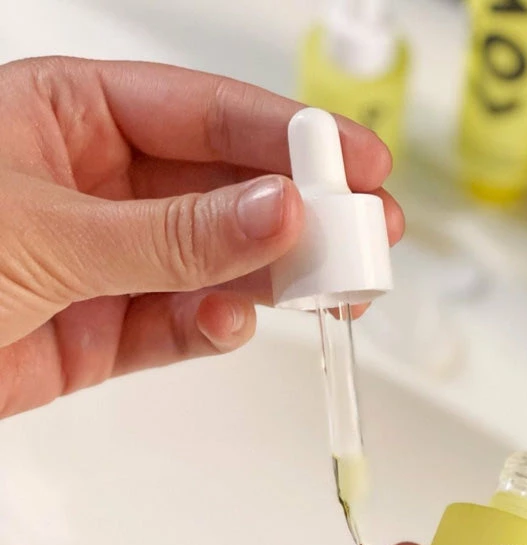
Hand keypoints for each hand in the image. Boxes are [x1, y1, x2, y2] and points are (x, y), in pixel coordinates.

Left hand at [0, 57, 402, 416]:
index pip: (204, 113)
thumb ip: (172, 235)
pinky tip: (230, 324)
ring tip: (325, 290)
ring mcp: (105, 262)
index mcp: (69, 116)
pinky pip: (180, 324)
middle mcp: (95, 185)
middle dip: (297, 215)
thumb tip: (275, 213)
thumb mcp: (47, 233)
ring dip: (271, 278)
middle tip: (364, 236)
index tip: (355, 161)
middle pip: (223, 190)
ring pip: (214, 263)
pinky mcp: (103, 334)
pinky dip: (213, 328)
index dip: (289, 135)